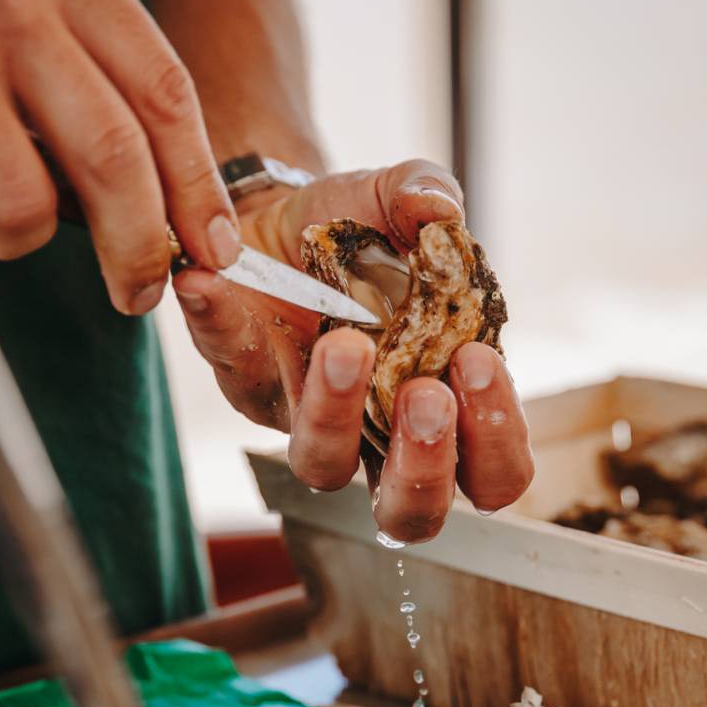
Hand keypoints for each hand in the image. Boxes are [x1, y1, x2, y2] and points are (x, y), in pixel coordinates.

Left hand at [173, 160, 534, 542]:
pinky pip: (234, 366)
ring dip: (334, 413)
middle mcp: (379, 434)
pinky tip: (210, 281)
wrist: (282, 209)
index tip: (480, 363)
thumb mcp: (401, 198)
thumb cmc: (365, 228)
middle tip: (425, 397)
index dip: (495, 439)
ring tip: (344, 345)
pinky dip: (220, 323)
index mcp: (446, 406)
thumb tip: (437, 211)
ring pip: (321, 465)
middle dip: (424, 464)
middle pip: (411, 510)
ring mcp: (308, 419)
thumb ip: (427, 196)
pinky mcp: (245, 380)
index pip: (491, 472)